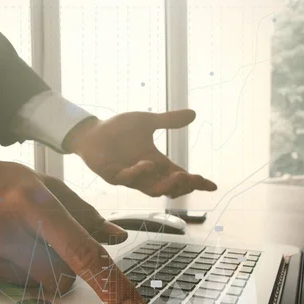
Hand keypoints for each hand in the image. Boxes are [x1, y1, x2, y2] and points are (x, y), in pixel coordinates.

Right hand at [0, 126, 146, 303]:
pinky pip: (4, 291)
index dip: (110, 283)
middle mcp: (4, 230)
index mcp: (32, 202)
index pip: (80, 251)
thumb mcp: (44, 185)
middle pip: (60, 280)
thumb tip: (117, 238)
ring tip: (10, 241)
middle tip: (41, 244)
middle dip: (62, 270)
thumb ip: (85, 214)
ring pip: (33, 289)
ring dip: (32, 272)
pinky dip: (7, 275)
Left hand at [63, 110, 216, 197]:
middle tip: (195, 179)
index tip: (212, 186)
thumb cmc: (118, 129)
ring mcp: (129, 176)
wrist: (91, 132)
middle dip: (184, 186)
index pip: (180, 176)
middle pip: (169, 187)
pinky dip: (139, 172)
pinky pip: (128, 179)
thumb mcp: (146, 122)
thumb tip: (193, 114)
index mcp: (156, 162)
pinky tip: (148, 163)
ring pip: (152, 189)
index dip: (196, 182)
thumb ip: (168, 121)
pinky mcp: (112, 175)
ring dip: (167, 185)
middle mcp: (145, 173)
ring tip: (180, 176)